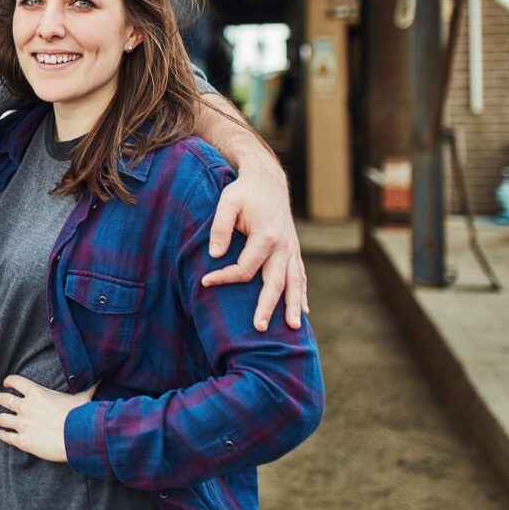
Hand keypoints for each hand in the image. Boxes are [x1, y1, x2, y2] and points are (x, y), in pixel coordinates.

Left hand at [0, 375, 97, 462]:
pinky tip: (0, 434)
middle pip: (5, 400)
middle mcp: (25, 407)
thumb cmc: (79, 416)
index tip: (7, 383)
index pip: (16, 382)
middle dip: (0, 399)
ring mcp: (22, 424)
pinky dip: (2, 434)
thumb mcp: (83, 396)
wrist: (75, 438)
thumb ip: (88, 386)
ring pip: (2, 418)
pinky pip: (7, 437)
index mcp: (36, 393)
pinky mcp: (23, 441)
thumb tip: (99, 376)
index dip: (9, 381)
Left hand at [201, 167, 307, 330]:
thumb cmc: (244, 192)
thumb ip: (220, 227)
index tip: (205, 281)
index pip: (245, 267)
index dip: (225, 276)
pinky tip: (303, 311)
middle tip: (259, 328)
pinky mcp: (294, 250)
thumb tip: (215, 255)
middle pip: (275, 282)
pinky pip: (301, 275)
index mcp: (266, 235)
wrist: (268, 181)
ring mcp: (292, 249)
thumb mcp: (227, 202)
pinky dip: (302, 294)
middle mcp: (283, 246)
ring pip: (295, 283)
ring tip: (292, 328)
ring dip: (293, 306)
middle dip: (267, 306)